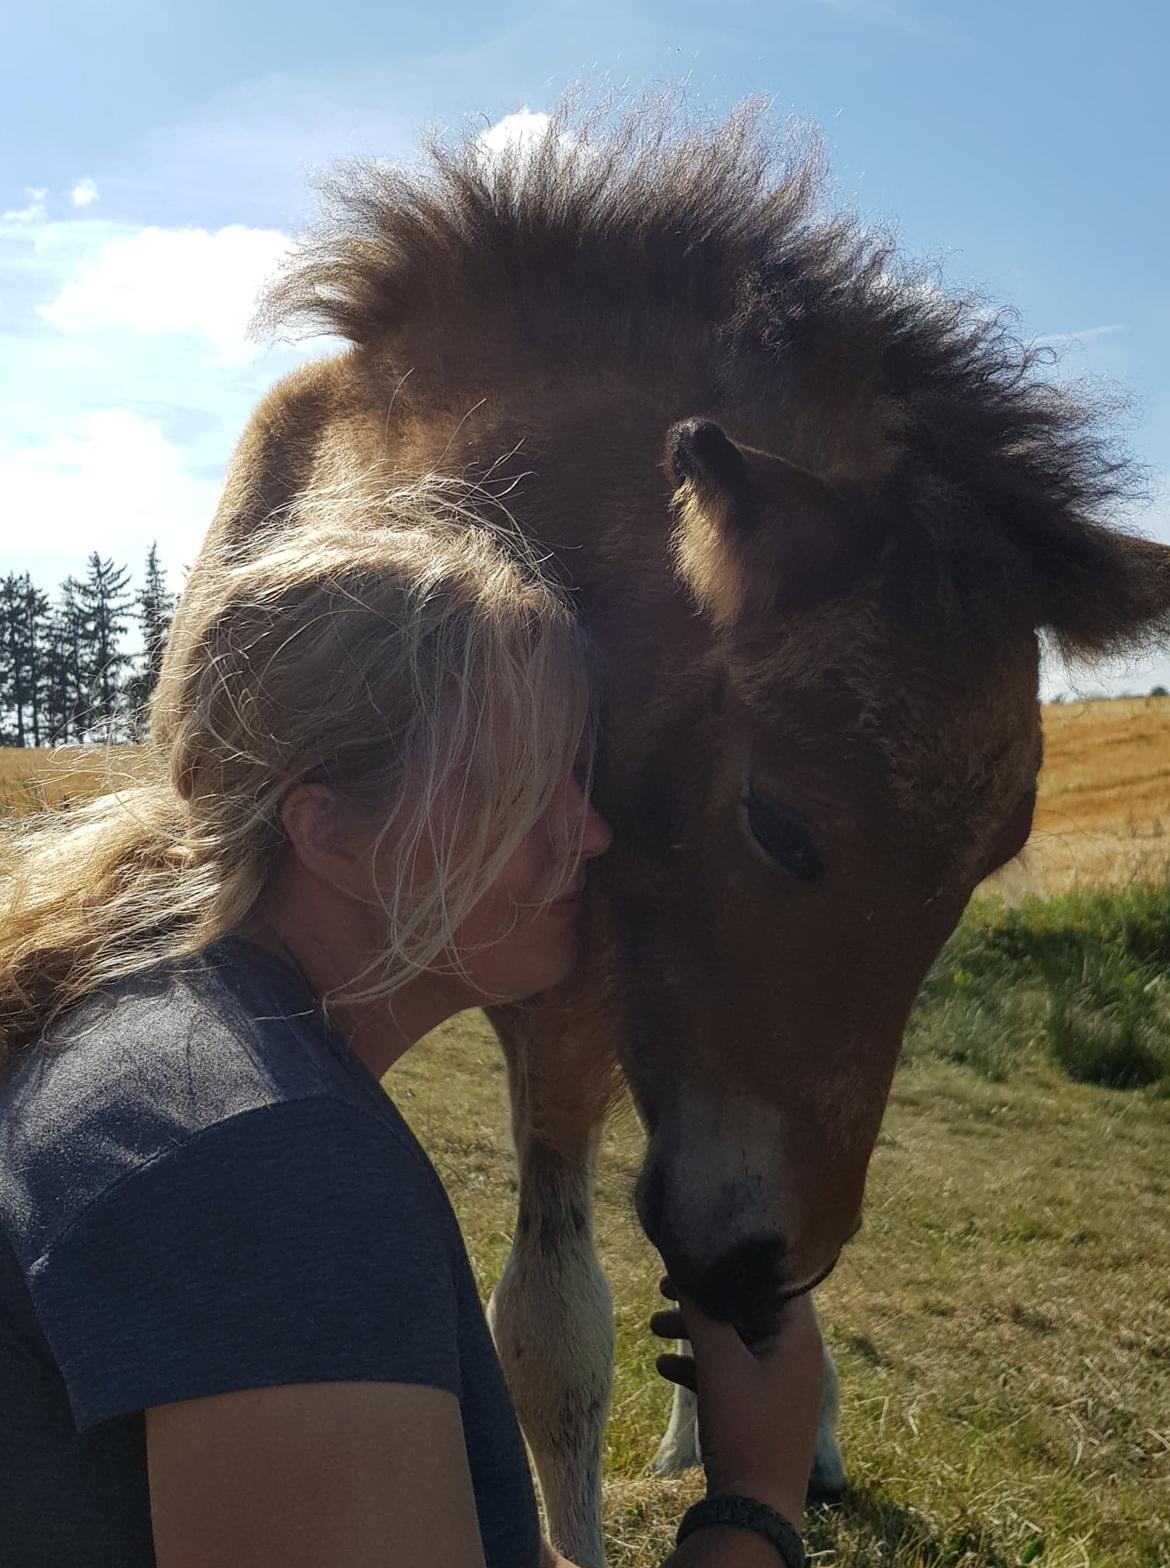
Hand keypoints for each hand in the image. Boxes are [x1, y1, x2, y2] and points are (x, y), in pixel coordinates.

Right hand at [650, 1278, 823, 1526]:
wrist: (755, 1509)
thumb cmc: (745, 1429)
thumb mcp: (721, 1365)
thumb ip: (703, 1314)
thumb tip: (688, 1268)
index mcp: (798, 1336)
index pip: (771, 1280)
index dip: (732, 1265)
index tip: (696, 1256)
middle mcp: (794, 1353)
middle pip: (746, 1308)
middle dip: (703, 1300)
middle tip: (664, 1287)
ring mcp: (778, 1382)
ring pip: (734, 1340)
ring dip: (695, 1332)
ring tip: (652, 1327)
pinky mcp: (761, 1407)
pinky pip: (731, 1371)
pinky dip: (700, 1365)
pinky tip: (663, 1368)